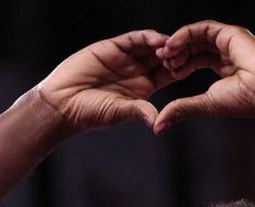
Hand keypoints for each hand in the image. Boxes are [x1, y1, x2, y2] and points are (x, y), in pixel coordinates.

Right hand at [37, 29, 174, 132]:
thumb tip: (157, 121)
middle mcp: (137, 71)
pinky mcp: (112, 47)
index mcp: (144, 88)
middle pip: (163, 57)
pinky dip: (146, 37)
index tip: (191, 68)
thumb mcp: (119, 112)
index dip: (180, 69)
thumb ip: (138, 111)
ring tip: (173, 47)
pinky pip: (133, 39)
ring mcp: (125, 58)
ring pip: (150, 46)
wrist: (63, 102)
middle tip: (186, 53)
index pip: (168, 75)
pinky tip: (157, 40)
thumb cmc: (90, 113)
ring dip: (163, 45)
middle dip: (175, 54)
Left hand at [153, 20, 254, 133]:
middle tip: (162, 60)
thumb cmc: (242, 101)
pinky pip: (202, 29)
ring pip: (197, 36)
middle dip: (177, 53)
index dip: (180, 64)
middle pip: (195, 46)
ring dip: (179, 44)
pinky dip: (185, 35)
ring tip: (166, 54)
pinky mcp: (230, 33)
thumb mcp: (205, 104)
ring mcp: (230, 41)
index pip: (197, 59)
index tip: (168, 72)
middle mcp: (228, 52)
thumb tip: (159, 126)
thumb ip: (182, 109)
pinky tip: (173, 45)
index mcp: (225, 67)